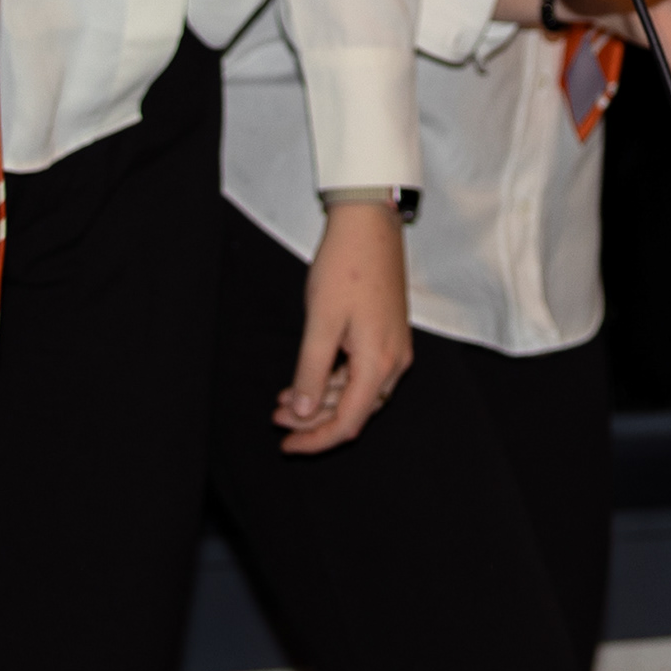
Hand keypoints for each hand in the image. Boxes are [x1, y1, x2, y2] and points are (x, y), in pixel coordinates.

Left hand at [276, 200, 412, 453]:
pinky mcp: (387, 334)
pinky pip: (361, 372)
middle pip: (353, 411)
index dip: (316, 439)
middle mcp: (394, 362)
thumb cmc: (345, 267)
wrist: (369, 224)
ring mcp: (393, 348)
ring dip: (321, 400)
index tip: (287, 446)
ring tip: (284, 398)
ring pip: (356, 392)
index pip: (348, 422)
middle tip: (276, 417)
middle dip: (313, 419)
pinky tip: (306, 376)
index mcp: (379, 363)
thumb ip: (311, 371)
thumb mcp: (320, 322)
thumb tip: (301, 411)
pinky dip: (333, 379)